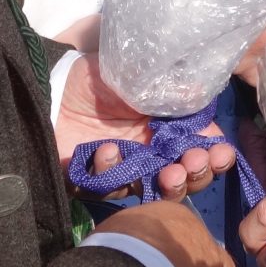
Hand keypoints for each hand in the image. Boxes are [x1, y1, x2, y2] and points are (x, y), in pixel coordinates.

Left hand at [55, 55, 235, 199]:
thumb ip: (167, 87)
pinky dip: (114, 173)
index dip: (215, 154)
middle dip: (197, 175)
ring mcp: (125, 170)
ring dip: (170, 185)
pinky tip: (108, 151)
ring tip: (169, 174)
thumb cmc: (93, 79)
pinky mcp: (97, 182)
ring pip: (157, 191)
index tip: (220, 154)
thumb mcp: (134, 75)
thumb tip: (201, 92)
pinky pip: (113, 188)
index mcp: (165, 126)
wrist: (45, 90)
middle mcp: (150, 151)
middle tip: (192, 165)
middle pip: (186, 176)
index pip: (200, 146)